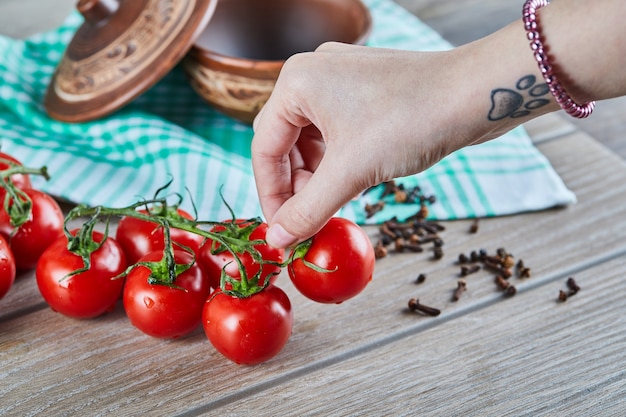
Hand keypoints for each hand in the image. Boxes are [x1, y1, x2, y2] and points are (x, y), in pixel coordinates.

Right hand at [252, 43, 476, 247]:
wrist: (477, 93)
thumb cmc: (413, 119)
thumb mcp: (352, 172)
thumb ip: (308, 209)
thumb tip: (278, 239)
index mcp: (296, 82)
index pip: (263, 148)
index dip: (270, 195)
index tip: (281, 230)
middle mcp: (313, 74)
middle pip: (284, 143)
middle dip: (293, 186)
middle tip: (306, 220)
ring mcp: (340, 80)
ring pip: (310, 140)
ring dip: (315, 177)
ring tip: (331, 204)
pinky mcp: (364, 91)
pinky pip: (335, 132)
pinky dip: (336, 162)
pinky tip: (350, 183)